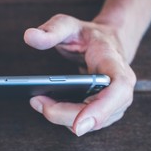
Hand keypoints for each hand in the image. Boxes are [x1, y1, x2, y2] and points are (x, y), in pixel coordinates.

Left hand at [24, 14, 135, 135]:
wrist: (106, 43)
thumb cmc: (88, 36)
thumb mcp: (69, 25)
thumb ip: (51, 30)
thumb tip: (29, 36)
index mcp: (116, 65)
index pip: (117, 90)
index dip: (100, 110)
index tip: (79, 125)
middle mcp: (121, 89)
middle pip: (97, 115)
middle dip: (64, 114)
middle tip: (37, 101)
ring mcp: (115, 104)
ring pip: (88, 124)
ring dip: (61, 117)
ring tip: (38, 100)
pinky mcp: (104, 112)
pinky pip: (84, 123)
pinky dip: (64, 117)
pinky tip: (48, 104)